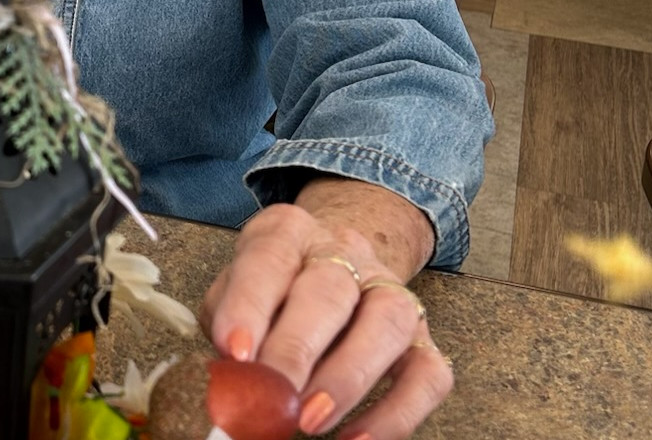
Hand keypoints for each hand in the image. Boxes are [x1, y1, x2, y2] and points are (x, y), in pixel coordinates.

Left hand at [200, 197, 452, 439]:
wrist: (330, 263)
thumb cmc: (269, 289)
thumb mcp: (235, 289)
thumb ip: (225, 322)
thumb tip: (224, 378)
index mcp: (289, 231)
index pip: (270, 257)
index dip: (250, 304)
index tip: (234, 351)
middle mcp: (346, 251)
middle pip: (330, 288)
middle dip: (297, 348)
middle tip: (272, 396)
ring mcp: (391, 290)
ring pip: (388, 320)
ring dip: (347, 377)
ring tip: (309, 421)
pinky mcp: (424, 337)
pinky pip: (427, 374)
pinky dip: (395, 414)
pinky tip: (356, 439)